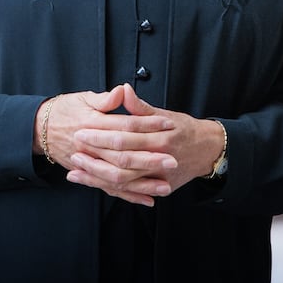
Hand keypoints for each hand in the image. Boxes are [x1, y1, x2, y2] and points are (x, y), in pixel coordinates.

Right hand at [34, 85, 175, 205]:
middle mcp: (90, 147)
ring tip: (165, 186)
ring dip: (143, 183)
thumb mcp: (83, 98)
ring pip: (118, 177)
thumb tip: (123, 91)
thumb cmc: (64, 110)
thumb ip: (105, 99)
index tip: (167, 124)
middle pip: (123, 155)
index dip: (146, 125)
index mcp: (91, 124)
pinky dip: (129, 196)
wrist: (39, 128)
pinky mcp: (89, 175)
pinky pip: (110, 189)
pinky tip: (147, 199)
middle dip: (149, 159)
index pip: (124, 125)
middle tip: (172, 160)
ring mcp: (89, 163)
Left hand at [61, 84, 226, 205]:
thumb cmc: (185, 129)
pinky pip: (131, 192)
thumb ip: (141, 107)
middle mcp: (159, 158)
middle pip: (122, 161)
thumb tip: (124, 90)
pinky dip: (111, 189)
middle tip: (74, 152)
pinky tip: (94, 185)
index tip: (82, 131)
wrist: (208, 149)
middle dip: (95, 158)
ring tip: (76, 172)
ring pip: (124, 181)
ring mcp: (159, 176)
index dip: (101, 135)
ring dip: (98, 177)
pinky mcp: (158, 187)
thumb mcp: (165, 113)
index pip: (124, 136)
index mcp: (159, 137)